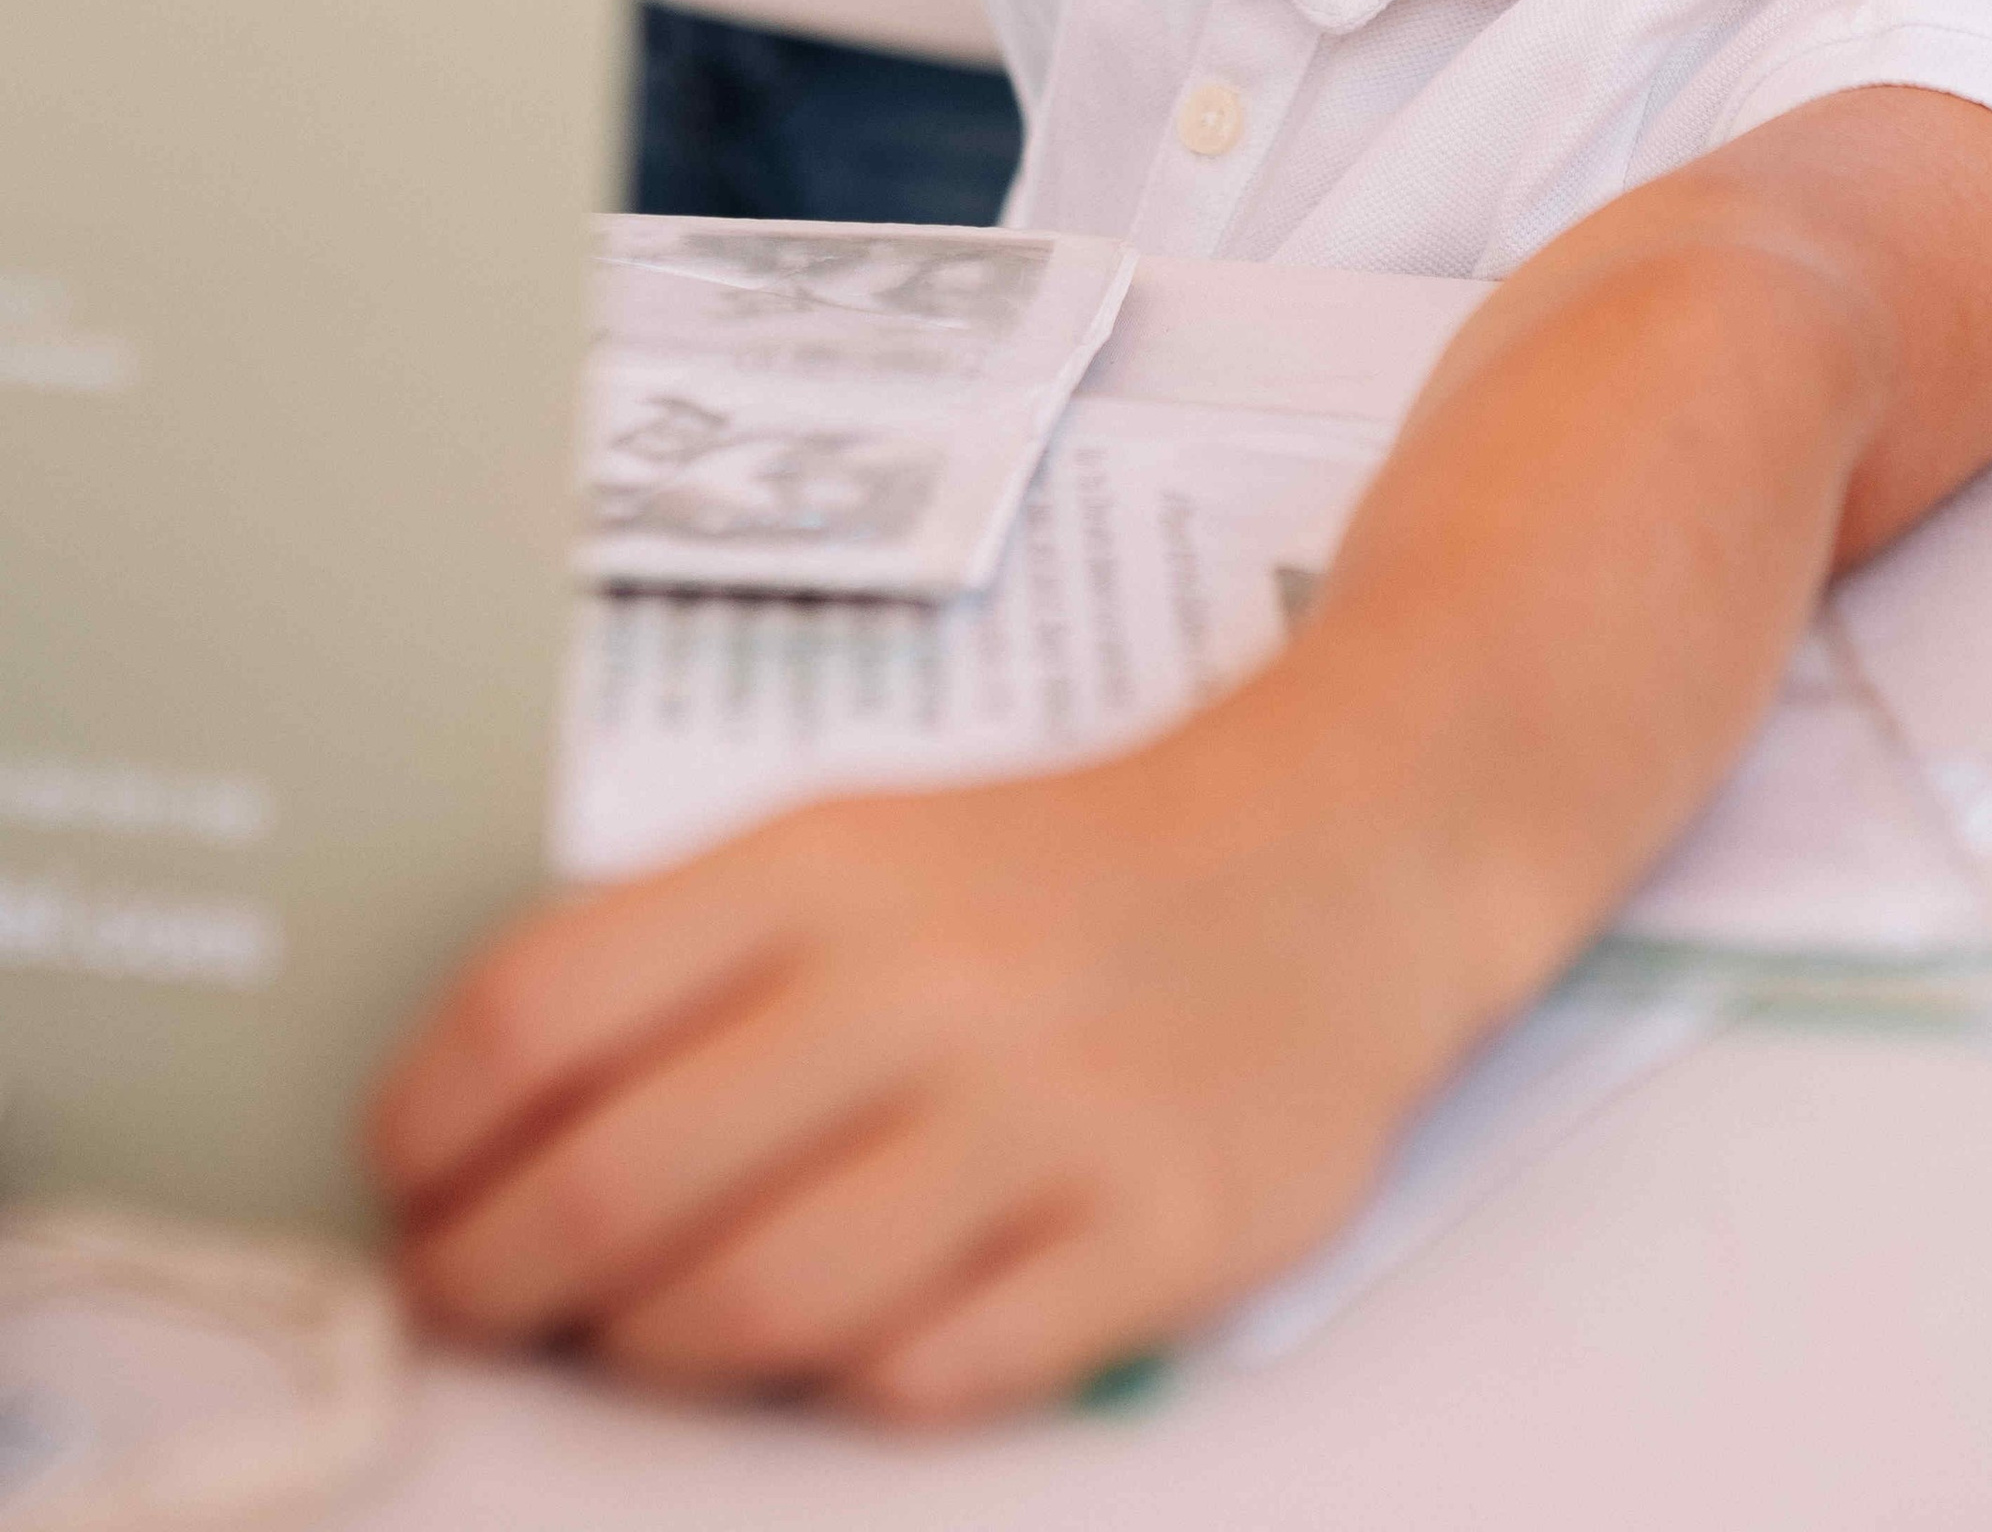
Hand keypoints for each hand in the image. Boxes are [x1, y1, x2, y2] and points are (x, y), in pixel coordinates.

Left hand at [376, 690, 1469, 1421]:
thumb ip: (686, 959)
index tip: (406, 1185)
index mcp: (828, 863)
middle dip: (490, 1282)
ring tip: (636, 1340)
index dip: (428, 1129)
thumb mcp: (862, 844)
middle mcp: (924, 982)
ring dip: (648, 1355)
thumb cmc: (1063, 876)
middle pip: (611, 1188)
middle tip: (469, 1305)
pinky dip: (852, 1387)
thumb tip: (476, 1127)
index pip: (540, 1009)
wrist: (1345, 854)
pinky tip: (844, 1342)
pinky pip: (931, 1379)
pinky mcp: (1152, 1236)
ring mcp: (1044, 1116)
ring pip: (749, 1310)